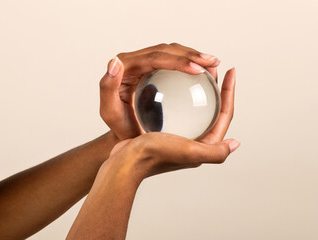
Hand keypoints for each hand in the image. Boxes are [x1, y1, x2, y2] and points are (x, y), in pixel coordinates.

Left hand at [99, 43, 220, 139]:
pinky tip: (206, 69)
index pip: (154, 58)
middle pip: (166, 50)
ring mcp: (145, 64)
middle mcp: (135, 61)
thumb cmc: (120, 127)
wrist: (126, 134)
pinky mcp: (154, 70)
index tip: (197, 69)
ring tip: (213, 63)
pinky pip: (174, 60)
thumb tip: (115, 61)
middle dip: (190, 54)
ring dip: (193, 55)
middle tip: (211, 62)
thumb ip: (108, 87)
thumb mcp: (109, 112)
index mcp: (125, 67)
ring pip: (172, 52)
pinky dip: (190, 62)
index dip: (177, 61)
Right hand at [108, 68, 238, 179]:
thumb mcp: (189, 151)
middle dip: (216, 88)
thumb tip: (236, 143)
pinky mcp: (164, 131)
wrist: (126, 161)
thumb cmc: (155, 155)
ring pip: (194, 107)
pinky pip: (178, 108)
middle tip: (213, 68)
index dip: (229, 93)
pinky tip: (173, 83)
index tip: (230, 71)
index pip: (224, 116)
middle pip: (212, 110)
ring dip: (199, 88)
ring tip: (197, 71)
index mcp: (203, 146)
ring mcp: (179, 136)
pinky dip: (180, 94)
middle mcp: (194, 141)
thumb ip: (215, 152)